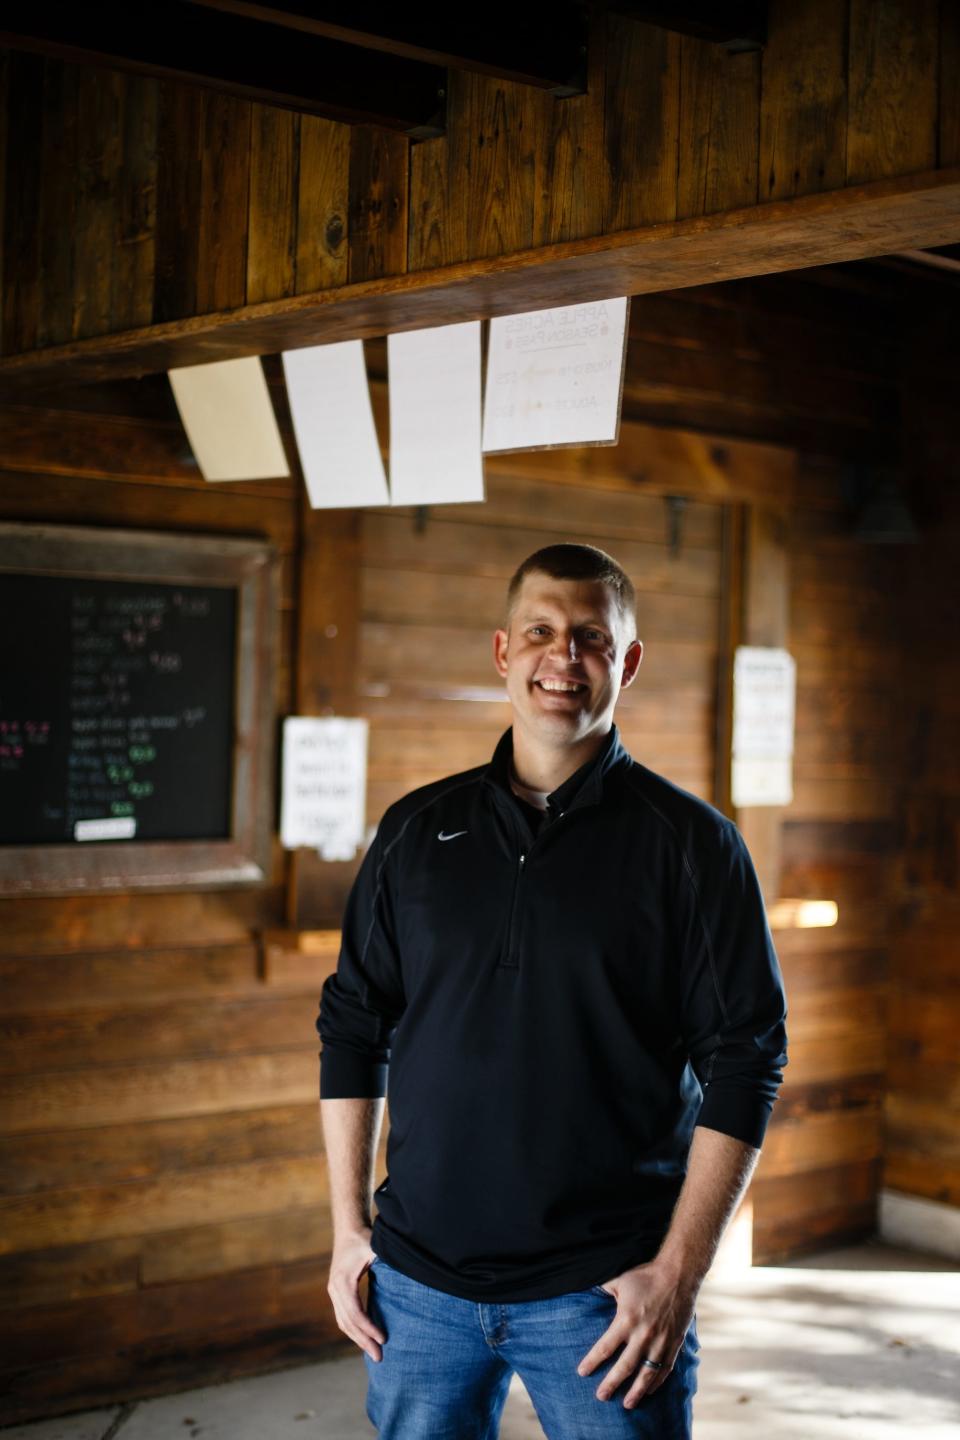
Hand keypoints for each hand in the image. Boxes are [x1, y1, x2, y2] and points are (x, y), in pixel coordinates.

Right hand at [327, 1230, 385, 1362]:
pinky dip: (353, 1330)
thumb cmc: (364, 1238)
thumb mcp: (375, 1249)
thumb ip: (385, 1264)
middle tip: (379, 1357)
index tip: (384, 1339)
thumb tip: (406, 1278)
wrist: (348, 1229)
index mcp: (343, 1282)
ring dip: (357, 1339)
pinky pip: (343, 1317)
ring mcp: (333, 1291)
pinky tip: (365, 1338)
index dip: (369, 1328)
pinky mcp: (337, 1292)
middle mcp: (334, 1289)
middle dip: (363, 1341)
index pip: (355, 1313)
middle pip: (348, 1323)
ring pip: (343, 1323)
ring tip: (373, 1353)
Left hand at [576, 1258, 696, 1407]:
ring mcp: (661, 1341)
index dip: (592, 1362)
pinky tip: (649, 1391)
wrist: (678, 1273)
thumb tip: (589, 1293)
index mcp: (626, 1320)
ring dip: (636, 1391)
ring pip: (646, 1374)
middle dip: (611, 1384)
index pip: (605, 1347)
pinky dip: (657, 1383)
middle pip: (624, 1367)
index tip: (582, 1372)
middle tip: (601, 1397)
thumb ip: (604, 1291)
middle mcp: (643, 1335)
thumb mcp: (619, 1280)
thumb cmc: (646, 1275)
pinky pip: (665, 1369)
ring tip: (627, 1404)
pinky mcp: (674, 1343)